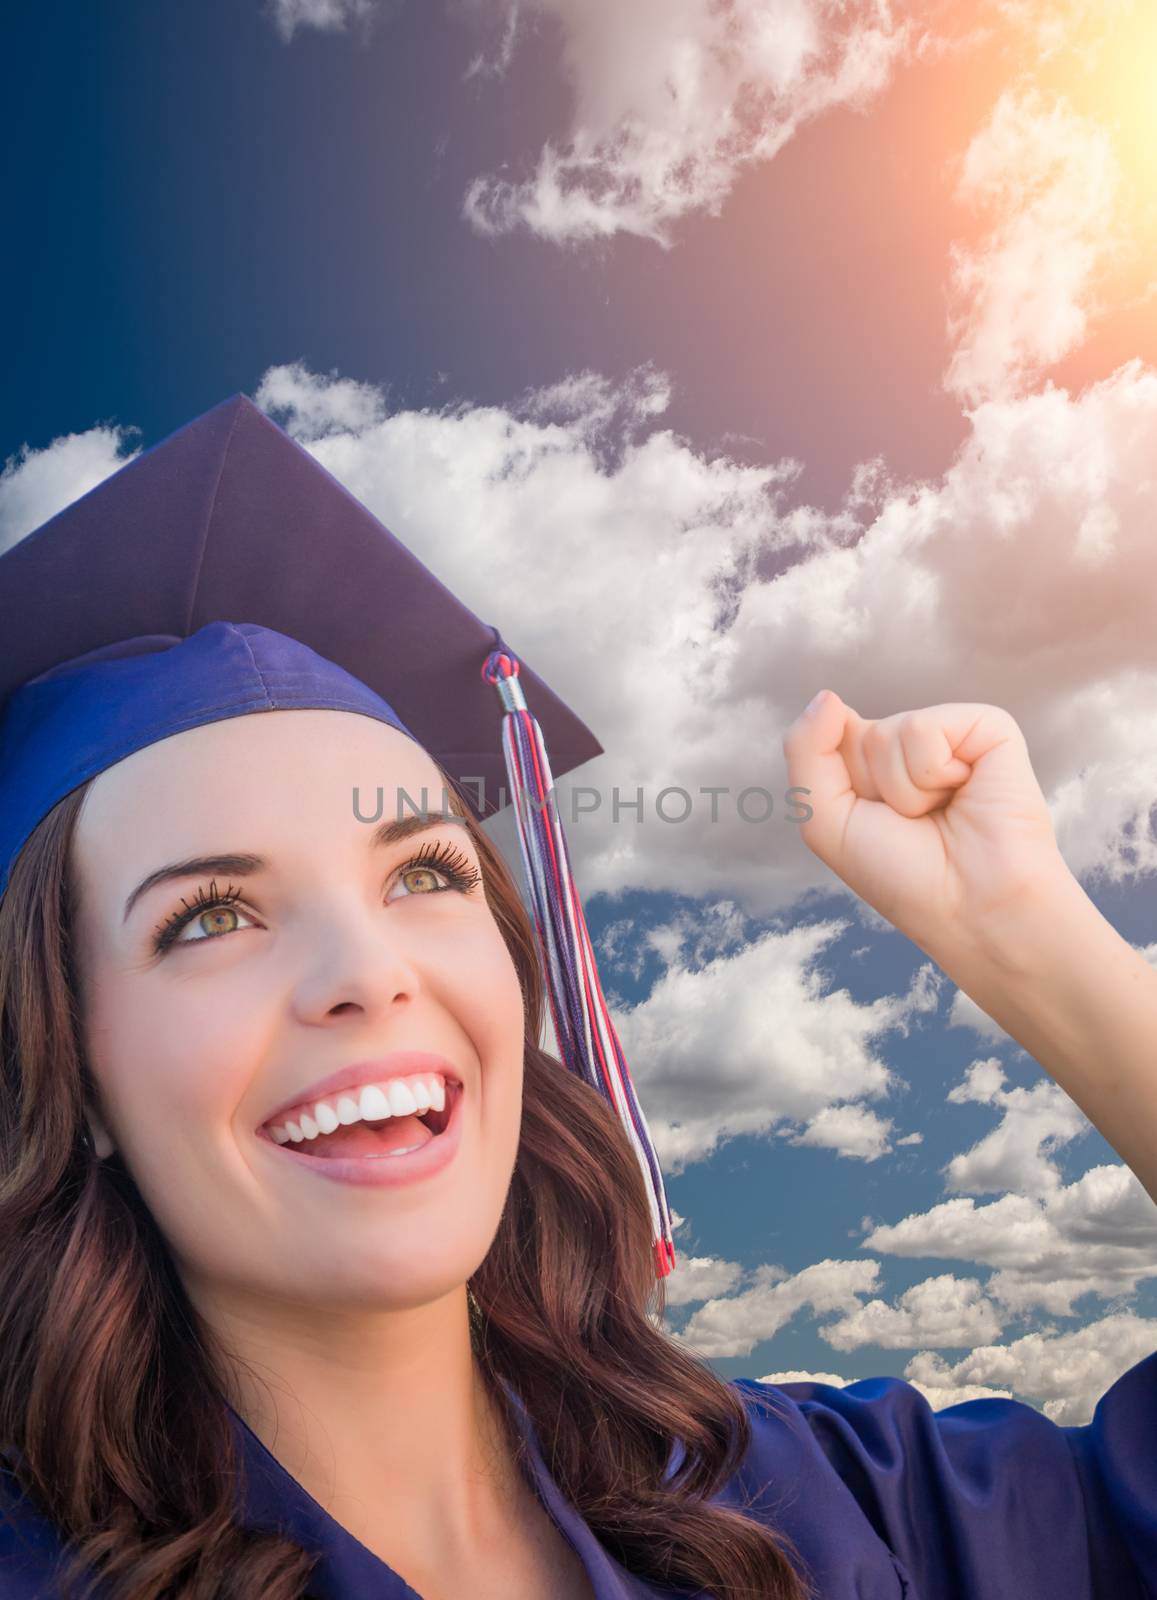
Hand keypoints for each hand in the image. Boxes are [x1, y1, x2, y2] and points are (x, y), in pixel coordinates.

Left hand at [782, 691, 1069, 960]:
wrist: (971, 908)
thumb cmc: (903, 876)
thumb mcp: (825, 819)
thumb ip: (806, 751)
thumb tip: (827, 695)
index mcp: (874, 767)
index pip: (829, 737)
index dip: (839, 784)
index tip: (873, 823)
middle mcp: (911, 748)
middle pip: (857, 734)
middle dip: (873, 787)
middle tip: (915, 824)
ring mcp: (951, 736)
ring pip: (890, 730)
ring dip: (905, 788)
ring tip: (941, 814)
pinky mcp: (989, 729)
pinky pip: (926, 728)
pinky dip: (933, 772)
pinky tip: (963, 794)